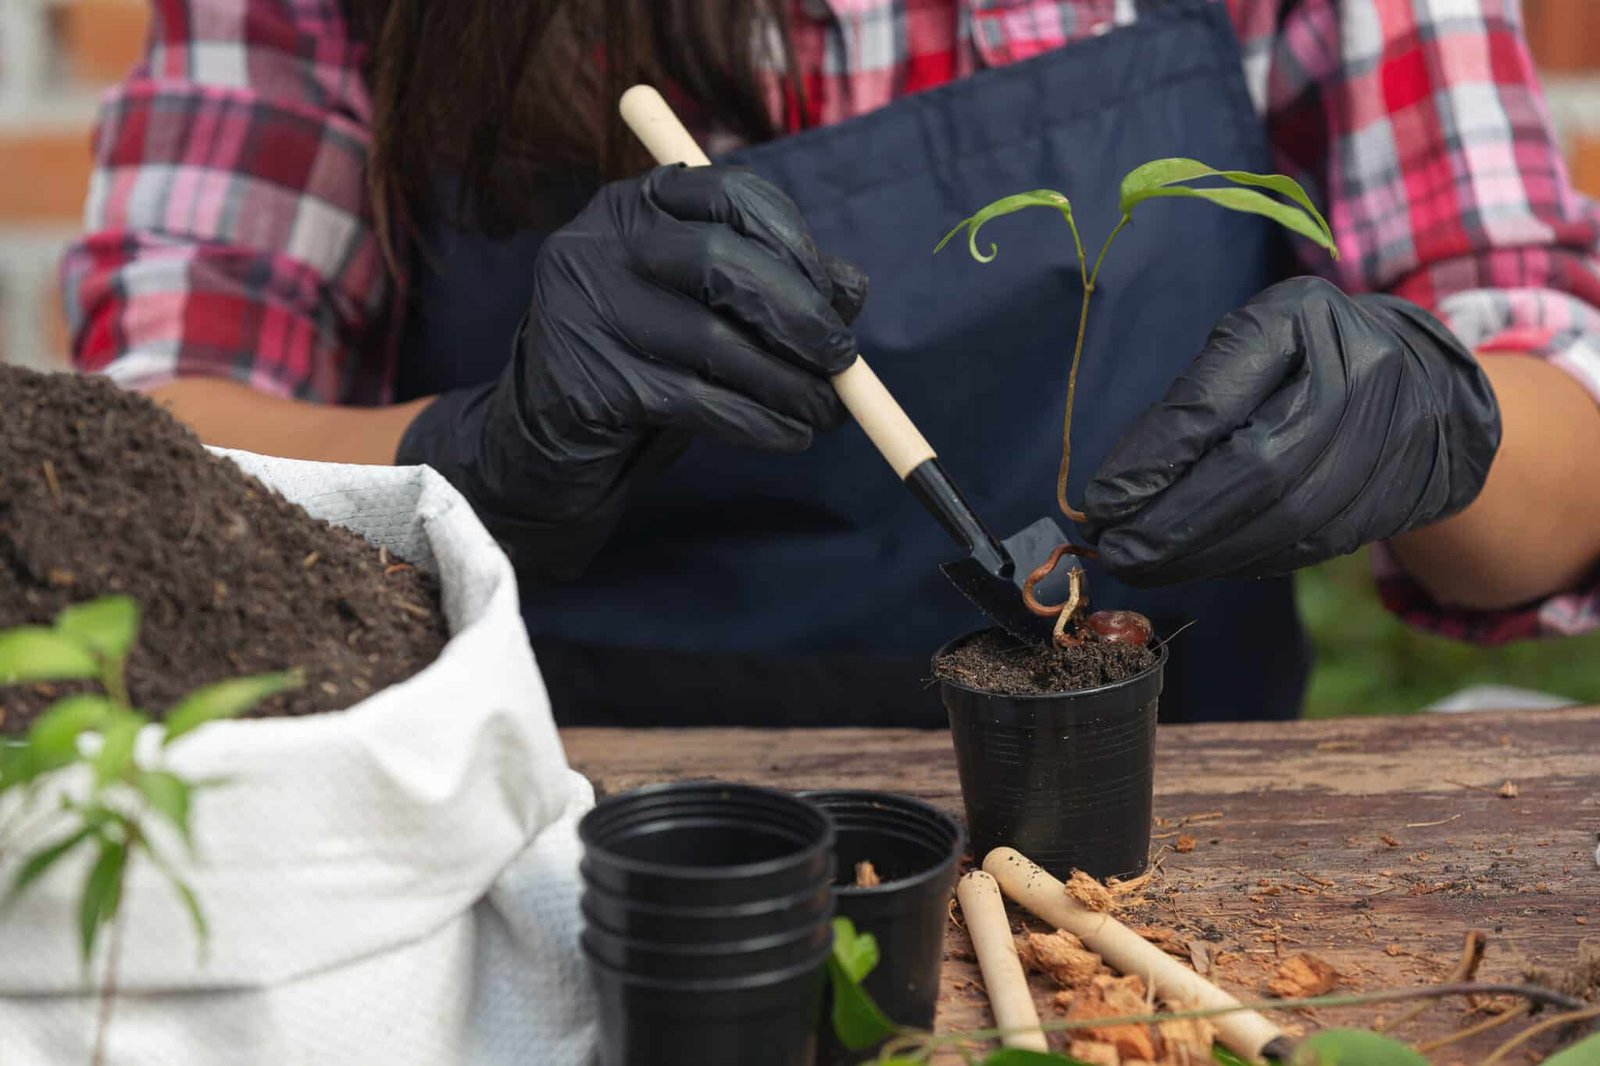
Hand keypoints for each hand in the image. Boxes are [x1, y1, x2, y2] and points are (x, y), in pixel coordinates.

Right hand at [398, 165, 865, 578]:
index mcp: (634, 204)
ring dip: (789, 383)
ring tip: (826, 413)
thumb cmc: (647, 360)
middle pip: (721, 261)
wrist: (550, 439)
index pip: (731, 194)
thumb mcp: (709, 310)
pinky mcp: (587, 382)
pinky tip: (787, 435)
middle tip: (845, 362)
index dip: (796, 243)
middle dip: (799, 315)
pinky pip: (695, 401)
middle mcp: (599, 243)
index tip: (837, 297)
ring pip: (713, 340)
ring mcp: (584, 310)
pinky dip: (757, 422)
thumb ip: (776, 287)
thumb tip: (851, 291)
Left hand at [1081, 277, 1500, 585]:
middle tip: (1115, 552)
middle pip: (1258, 470)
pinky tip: (1198, 564)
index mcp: (1303, 319)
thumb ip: (1189, 404)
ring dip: (1203, 555)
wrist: (1425, 383)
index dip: (1159, 457)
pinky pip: (1307, 545)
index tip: (1103, 501)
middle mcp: (1358, 375)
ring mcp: (1388, 440)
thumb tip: (1119, 490)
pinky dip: (1242, 560)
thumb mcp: (1246, 347)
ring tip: (1143, 566)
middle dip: (1176, 523)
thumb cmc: (1303, 356)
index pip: (1220, 399)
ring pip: (1286, 521)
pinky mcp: (1393, 498)